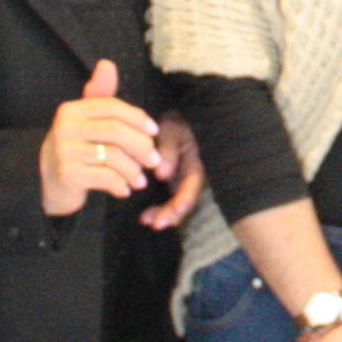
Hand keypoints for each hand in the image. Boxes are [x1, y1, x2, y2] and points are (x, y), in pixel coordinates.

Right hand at [39, 60, 162, 215]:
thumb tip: (107, 64)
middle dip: (141, 146)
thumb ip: (100, 95)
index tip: (154, 131)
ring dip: (133, 170)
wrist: (47, 184)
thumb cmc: (75, 148)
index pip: (111, 106)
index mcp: (71, 110)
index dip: (137, 118)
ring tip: (140, 180)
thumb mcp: (86, 120)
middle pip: (115, 131)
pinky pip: (105, 177)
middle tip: (154, 161)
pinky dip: (120, 185)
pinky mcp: (67, 175)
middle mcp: (64, 127)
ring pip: (113, 157)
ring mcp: (64, 151)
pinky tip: (124, 190)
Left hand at [139, 113, 207, 232]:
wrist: (174, 117)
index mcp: (196, 162)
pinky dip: (157, 208)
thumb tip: (162, 174)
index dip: (182, 202)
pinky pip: (167, 199)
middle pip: (186, 199)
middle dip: (172, 214)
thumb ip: (168, 149)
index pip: (192, 186)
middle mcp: (191, 174)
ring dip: (163, 213)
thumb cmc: (174, 120)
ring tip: (146, 221)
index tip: (168, 215)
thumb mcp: (171, 129)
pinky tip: (145, 217)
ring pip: (176, 202)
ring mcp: (182, 179)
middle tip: (154, 224)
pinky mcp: (172, 181)